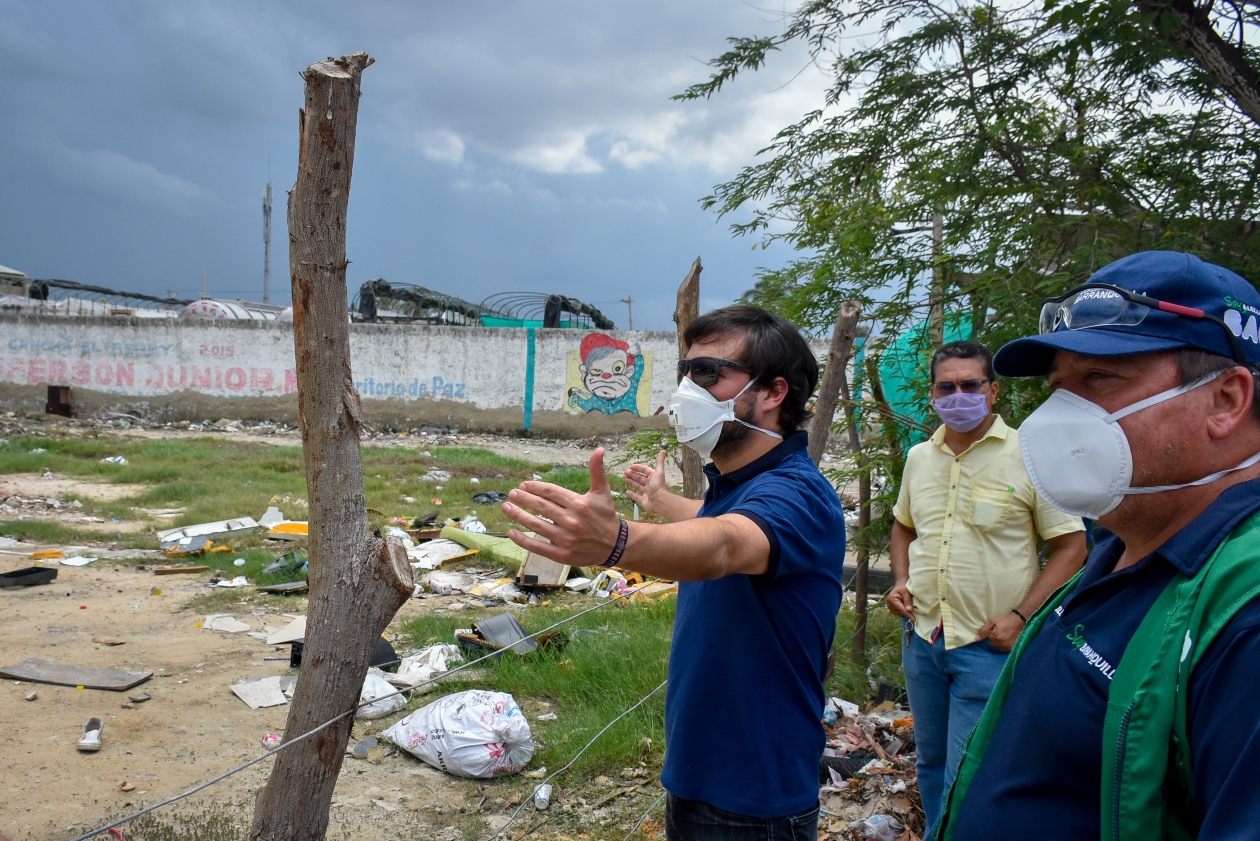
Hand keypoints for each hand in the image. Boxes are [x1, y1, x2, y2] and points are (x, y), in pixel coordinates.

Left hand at [502, 447, 621, 565]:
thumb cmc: (606, 516)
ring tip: (506, 507)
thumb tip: (599, 448)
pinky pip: (537, 546)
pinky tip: (511, 532)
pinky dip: (522, 540)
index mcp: (579, 504)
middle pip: (541, 507)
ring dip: (518, 515)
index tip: (523, 485)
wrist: (615, 546)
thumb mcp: (603, 492)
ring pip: (536, 525)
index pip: (551, 492)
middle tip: (512, 493)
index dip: (535, 487)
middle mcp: (571, 521)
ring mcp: (566, 539)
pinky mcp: (562, 555)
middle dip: (523, 498)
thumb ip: (597, 470)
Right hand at [624, 450, 667, 514]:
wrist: (659, 501)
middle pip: (640, 478)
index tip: (631, 466)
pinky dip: (632, 494)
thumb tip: (663, 450)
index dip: (638, 468)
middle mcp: (650, 484)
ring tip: (625, 479)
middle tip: (625, 472)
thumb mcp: (658, 472)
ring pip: (638, 486)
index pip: (645, 470)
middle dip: (633, 475)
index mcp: (653, 477)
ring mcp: (647, 493)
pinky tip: (626, 491)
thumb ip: (660, 462)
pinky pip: (637, 497)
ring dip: (632, 482)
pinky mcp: (644, 501)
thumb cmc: (658, 486)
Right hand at [887, 582, 914, 620]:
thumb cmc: (903, 587)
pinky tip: (907, 607)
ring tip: (910, 605)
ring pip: (900, 613)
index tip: (914, 619)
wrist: (900, 585)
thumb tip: (909, 610)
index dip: (908, 614)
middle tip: (915, 610)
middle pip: (900, 612)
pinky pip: (900, 612)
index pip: (901, 609)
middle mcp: (889, 604)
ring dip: (906, 611)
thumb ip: (908, 600)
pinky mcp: (893, 609)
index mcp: (891, 599)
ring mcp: (890, 607)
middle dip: (907, 612)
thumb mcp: (906, 591)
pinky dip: (904, 611)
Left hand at [976, 612, 1024, 651]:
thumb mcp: (993, 621)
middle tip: (1000, 630)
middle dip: (994, 637)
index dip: (990, 632)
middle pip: (992, 643)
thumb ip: (984, 630)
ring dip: (998, 641)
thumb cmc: (1005, 619)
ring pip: (997, 646)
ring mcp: (1007, 647)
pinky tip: (1006, 638)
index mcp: (995, 637)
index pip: (987, 638)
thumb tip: (977, 639)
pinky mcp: (1011, 647)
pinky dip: (1003, 644)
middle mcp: (1001, 644)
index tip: (995, 628)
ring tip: (1003, 633)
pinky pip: (1003, 648)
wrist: (1019, 620)